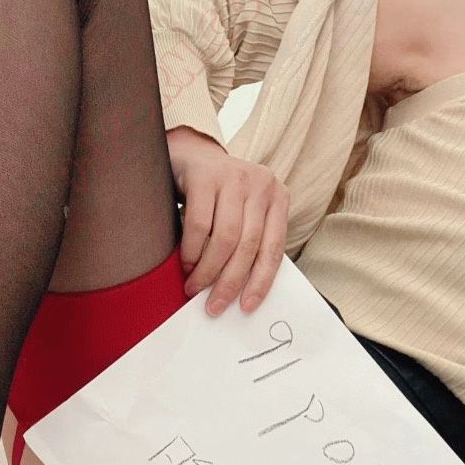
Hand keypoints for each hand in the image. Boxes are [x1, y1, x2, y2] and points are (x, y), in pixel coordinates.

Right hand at [168, 126, 289, 316]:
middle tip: (214, 305)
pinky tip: (187, 264)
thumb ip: (251, 242)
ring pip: (226, 238)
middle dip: (230, 282)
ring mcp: (233, 176)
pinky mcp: (205, 175)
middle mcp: (261, 184)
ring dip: (208, 271)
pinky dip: (192, 251)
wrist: (190, 156)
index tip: (246, 307)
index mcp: (277, 197)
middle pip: (249, 246)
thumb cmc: (219, 195)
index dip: (261, 281)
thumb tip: (243, 292)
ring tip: (195, 288)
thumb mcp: (244, 213)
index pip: (274, 248)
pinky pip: (200, 225)